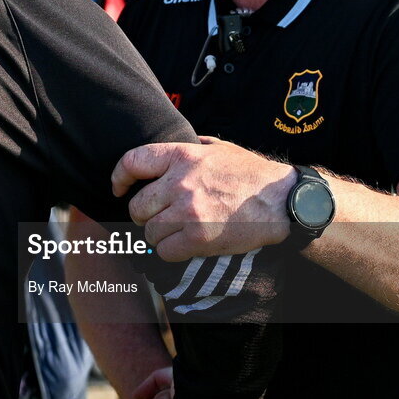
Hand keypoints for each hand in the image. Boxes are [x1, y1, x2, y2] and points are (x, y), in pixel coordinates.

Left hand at [112, 137, 293, 260]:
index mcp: (182, 155)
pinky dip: (170, 252)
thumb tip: (166, 149)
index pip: (133, 161)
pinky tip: (183, 245)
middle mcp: (180, 182)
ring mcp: (188, 212)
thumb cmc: (250, 173)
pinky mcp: (199, 238)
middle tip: (157, 217)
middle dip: (144, 214)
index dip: (119, 176)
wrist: (280, 200)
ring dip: (158, 235)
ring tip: (174, 232)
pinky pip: (165, 251)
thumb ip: (190, 147)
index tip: (118, 187)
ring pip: (149, 232)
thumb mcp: (218, 148)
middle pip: (137, 205)